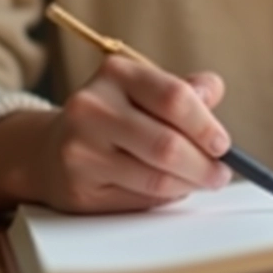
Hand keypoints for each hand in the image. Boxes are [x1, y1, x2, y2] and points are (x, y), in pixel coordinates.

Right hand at [0, 56, 231, 213]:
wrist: (49, 150)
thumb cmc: (114, 118)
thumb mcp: (145, 91)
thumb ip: (183, 91)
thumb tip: (213, 91)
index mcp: (116, 74)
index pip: (174, 97)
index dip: (206, 125)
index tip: (223, 144)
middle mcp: (92, 107)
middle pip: (167, 145)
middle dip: (204, 165)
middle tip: (220, 174)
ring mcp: (81, 150)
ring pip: (157, 178)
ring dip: (189, 184)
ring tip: (200, 181)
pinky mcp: (78, 188)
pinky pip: (140, 198)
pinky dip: (165, 197)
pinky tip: (169, 188)